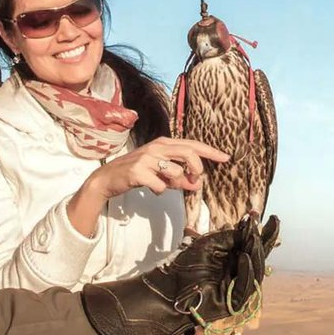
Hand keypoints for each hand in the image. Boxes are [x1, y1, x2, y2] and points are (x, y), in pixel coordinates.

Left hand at [82, 213, 280, 334]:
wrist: (167, 289)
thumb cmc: (184, 266)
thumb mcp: (209, 245)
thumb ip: (230, 237)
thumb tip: (251, 227)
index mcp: (233, 259)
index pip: (252, 245)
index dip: (263, 233)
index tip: (274, 218)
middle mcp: (239, 273)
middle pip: (259, 257)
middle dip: (266, 241)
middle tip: (273, 225)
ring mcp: (238, 289)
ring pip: (255, 271)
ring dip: (256, 253)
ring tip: (255, 238)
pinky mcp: (233, 303)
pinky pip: (245, 287)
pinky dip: (246, 271)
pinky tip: (244, 257)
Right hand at [92, 137, 225, 198]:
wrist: (107, 179)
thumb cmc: (137, 173)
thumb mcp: (161, 173)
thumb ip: (180, 177)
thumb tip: (197, 184)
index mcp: (163, 143)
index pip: (192, 144)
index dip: (210, 151)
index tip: (226, 158)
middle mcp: (156, 147)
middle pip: (188, 153)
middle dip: (197, 168)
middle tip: (195, 180)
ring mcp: (146, 158)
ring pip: (176, 172)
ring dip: (175, 183)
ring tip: (164, 184)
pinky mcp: (137, 172)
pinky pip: (161, 186)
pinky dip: (160, 190)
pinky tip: (151, 188)